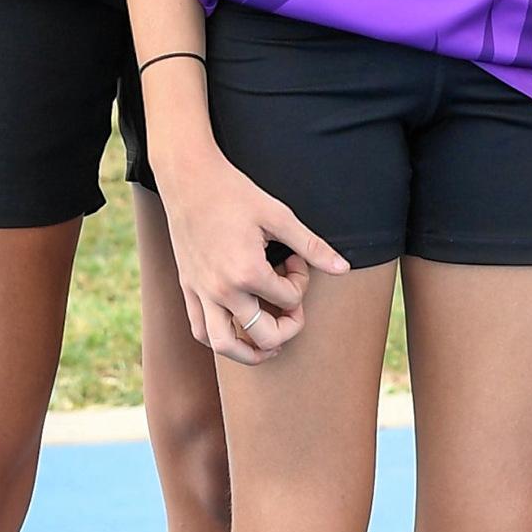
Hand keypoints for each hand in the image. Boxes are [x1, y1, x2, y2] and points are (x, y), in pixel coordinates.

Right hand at [153, 137, 348, 362]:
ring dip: (252, 353)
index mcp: (247, 273)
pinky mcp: (188, 289)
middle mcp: (222, 290)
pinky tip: (236, 331)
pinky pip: (200, 331)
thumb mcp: (279, 216)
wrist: (188, 178)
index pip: (289, 298)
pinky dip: (219, 341)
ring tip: (270, 347)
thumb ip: (312, 246)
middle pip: (265, 335)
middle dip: (288, 325)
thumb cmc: (233, 193)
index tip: (294, 257)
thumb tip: (343, 268)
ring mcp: (202, 293)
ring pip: (226, 346)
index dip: (301, 279)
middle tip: (293, 305)